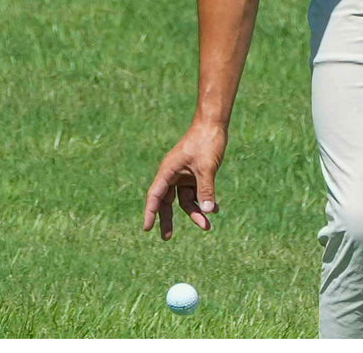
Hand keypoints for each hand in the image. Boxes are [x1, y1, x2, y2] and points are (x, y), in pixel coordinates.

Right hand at [142, 120, 226, 239]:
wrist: (213, 125)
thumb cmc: (206, 142)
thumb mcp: (207, 168)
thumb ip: (206, 190)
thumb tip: (208, 212)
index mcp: (168, 171)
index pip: (155, 195)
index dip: (150, 212)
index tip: (147, 228)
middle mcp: (172, 174)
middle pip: (166, 201)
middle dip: (167, 219)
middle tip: (166, 237)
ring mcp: (183, 175)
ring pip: (185, 200)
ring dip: (195, 212)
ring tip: (207, 226)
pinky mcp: (194, 174)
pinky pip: (196, 193)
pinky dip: (203, 201)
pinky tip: (215, 210)